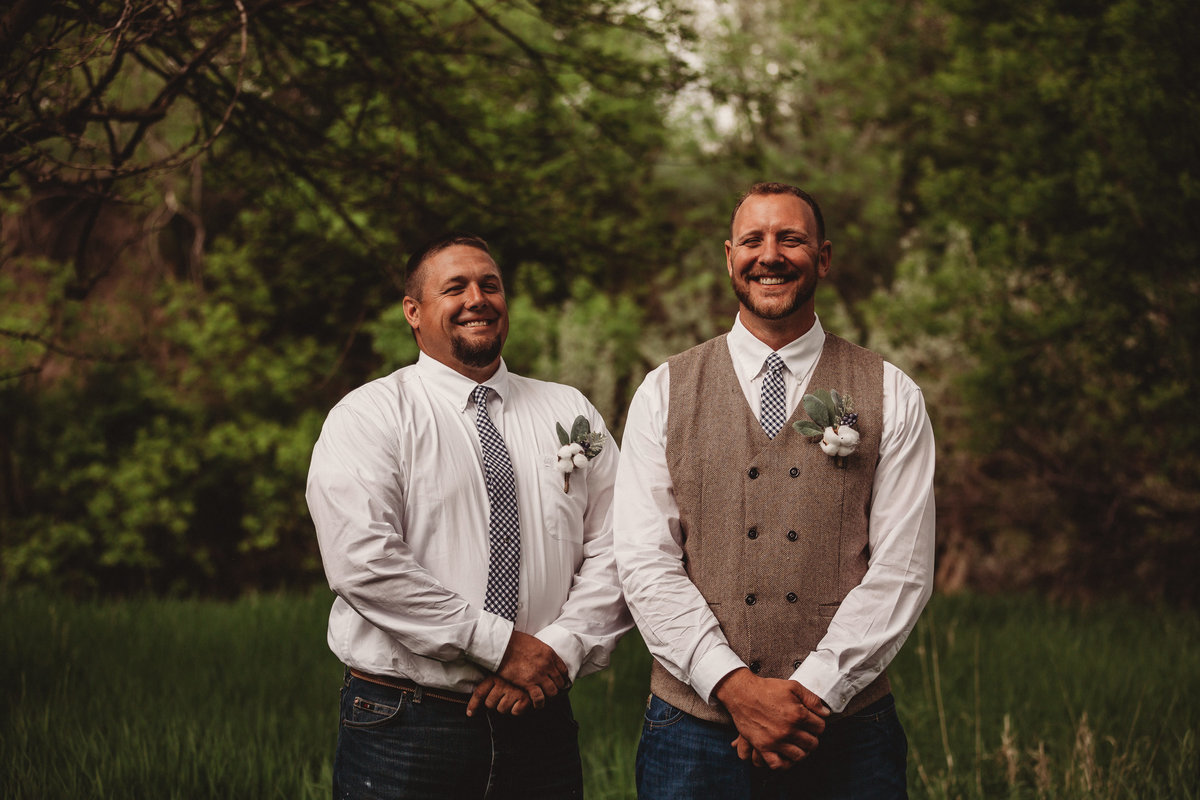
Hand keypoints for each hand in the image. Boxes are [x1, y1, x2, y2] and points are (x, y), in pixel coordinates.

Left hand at [466, 674, 530, 716]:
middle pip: (490, 704)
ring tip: (514, 697)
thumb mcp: (502, 670)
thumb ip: (491, 682)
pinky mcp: (525, 697)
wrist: (539, 664)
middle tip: (504, 696)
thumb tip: (476, 700)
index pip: (480, 693)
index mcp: (495, 675)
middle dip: (496, 703)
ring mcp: (514, 690)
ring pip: (502, 709)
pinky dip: (519, 709)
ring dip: (507, 706)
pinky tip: (521, 701)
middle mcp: (503, 683)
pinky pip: (516, 712)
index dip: (473, 705)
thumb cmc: (519, 668)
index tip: (470, 713)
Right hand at [495, 631, 568, 708]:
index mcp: (549, 653)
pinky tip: (536, 704)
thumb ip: (541, 652)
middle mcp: (547, 664)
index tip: (559, 682)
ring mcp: (539, 674)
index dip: (562, 678)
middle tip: (550, 691)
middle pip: (559, 682)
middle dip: (556, 688)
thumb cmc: (514, 641)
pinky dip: (539, 703)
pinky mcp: (528, 683)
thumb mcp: (534, 643)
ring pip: (552, 692)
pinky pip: (539, 698)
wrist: (502, 645)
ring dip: (548, 696)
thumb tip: (541, 658)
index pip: (563, 670)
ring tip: (544, 697)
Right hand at [714, 669, 828, 769]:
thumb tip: (826, 712)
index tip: (813, 722)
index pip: (820, 727)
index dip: (819, 724)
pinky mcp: (763, 747)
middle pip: (812, 743)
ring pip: (799, 756)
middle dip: (812, 738)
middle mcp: (788, 730)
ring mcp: (775, 740)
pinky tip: (787, 756)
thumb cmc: (767, 688)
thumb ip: (812, 698)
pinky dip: (785, 764)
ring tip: (799, 744)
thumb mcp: (793, 686)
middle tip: (807, 733)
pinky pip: (778, 764)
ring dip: (802, 751)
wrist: (742, 693)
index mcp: (798, 714)